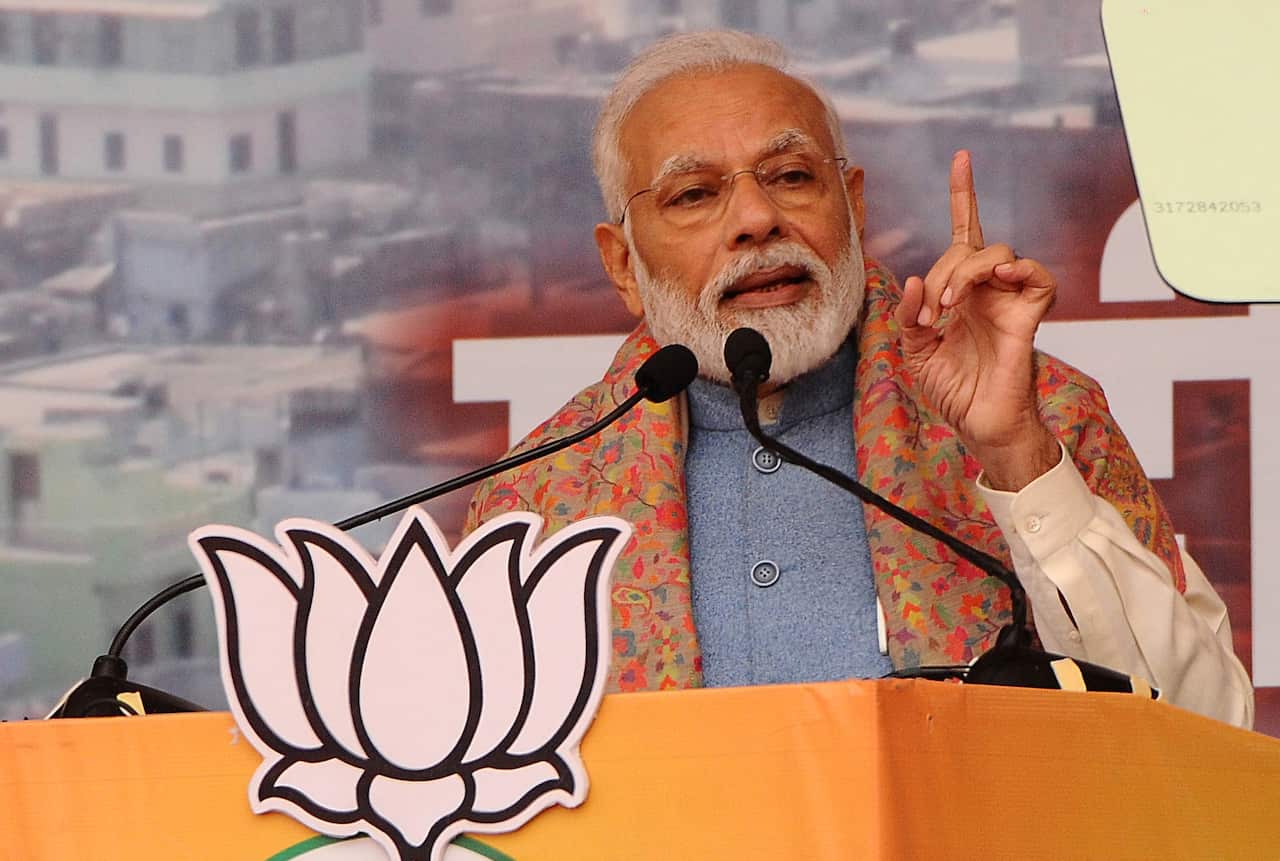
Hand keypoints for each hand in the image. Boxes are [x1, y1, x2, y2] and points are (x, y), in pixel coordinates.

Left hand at [893, 150, 1059, 490]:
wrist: (979, 424)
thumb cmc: (953, 389)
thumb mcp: (915, 350)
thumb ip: (910, 315)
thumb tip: (916, 282)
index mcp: (961, 291)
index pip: (965, 232)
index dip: (965, 195)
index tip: (963, 158)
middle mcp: (987, 289)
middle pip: (969, 246)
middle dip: (943, 272)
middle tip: (932, 313)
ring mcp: (1010, 299)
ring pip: (999, 252)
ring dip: (965, 273)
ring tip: (951, 307)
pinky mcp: (1030, 315)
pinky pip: (1039, 277)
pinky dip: (1019, 270)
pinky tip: (999, 279)